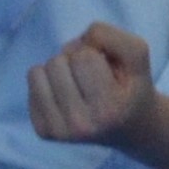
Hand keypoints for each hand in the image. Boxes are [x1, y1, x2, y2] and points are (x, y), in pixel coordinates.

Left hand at [27, 21, 155, 152]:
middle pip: (57, 63)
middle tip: (92, 78)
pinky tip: (67, 96)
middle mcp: (81, 126)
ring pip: (37, 72)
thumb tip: (74, 44)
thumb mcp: (137, 53)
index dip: (95, 53)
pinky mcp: (44, 131)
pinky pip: (31, 85)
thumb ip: (111, 37)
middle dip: (73, 60)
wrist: (131, 128)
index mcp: (108, 110)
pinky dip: (47, 82)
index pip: (83, 57)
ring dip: (57, 70)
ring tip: (78, 85)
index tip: (107, 71)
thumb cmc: (131, 85)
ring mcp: (59, 132)